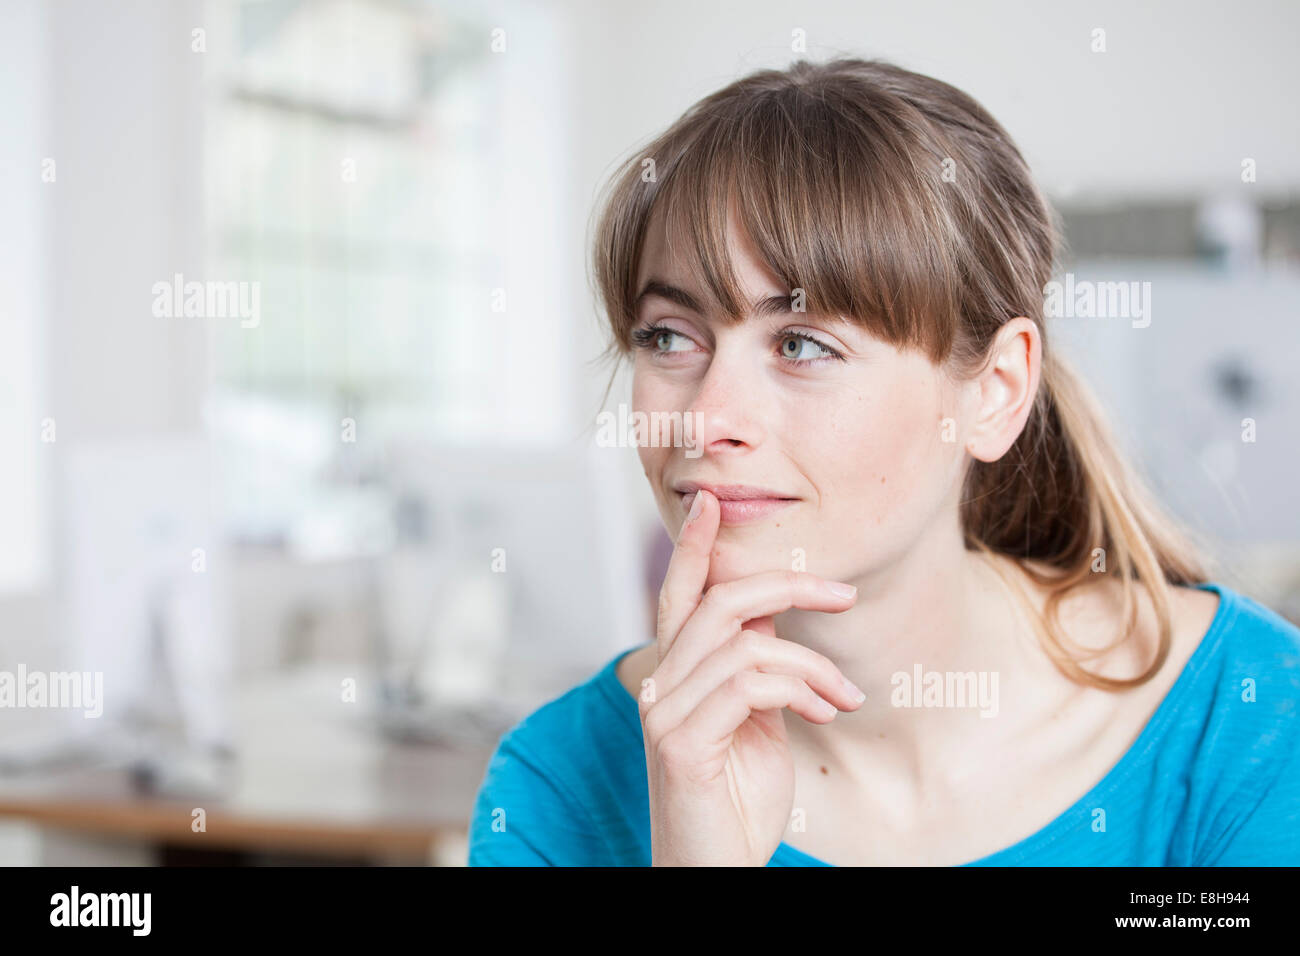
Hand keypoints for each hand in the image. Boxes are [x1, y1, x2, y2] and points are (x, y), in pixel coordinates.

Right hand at [640, 489, 865, 865]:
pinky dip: (799, 689)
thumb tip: (774, 612)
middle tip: (844, 591)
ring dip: (811, 662)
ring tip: (843, 694)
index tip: (712, 502)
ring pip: (744, 643)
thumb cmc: (738, 799)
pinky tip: (826, 711)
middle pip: (719, 603)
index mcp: (676, 674)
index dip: (695, 547)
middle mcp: (660, 684)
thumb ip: (754, 665)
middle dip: (788, 586)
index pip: (679, 594)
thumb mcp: (756, 719)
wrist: (715, 869)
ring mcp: (664, 713)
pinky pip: (747, 686)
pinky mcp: (679, 743)